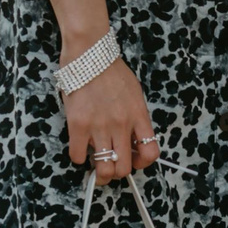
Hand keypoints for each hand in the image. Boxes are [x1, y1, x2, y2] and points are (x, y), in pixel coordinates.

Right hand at [62, 44, 157, 184]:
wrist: (90, 55)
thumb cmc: (113, 73)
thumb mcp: (135, 94)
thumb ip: (136, 118)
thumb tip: (134, 142)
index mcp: (138, 115)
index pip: (150, 152)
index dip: (143, 163)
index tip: (134, 160)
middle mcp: (121, 124)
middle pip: (124, 168)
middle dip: (118, 173)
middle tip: (112, 166)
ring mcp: (99, 126)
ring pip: (103, 169)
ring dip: (100, 173)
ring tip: (97, 167)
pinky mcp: (78, 125)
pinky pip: (78, 156)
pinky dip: (79, 157)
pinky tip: (81, 148)